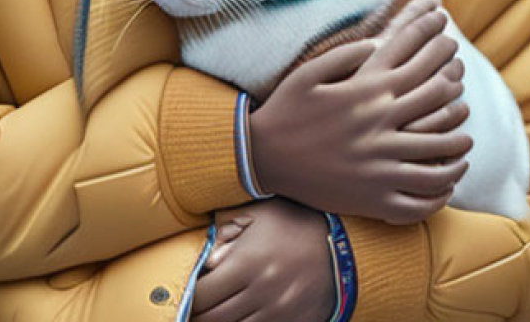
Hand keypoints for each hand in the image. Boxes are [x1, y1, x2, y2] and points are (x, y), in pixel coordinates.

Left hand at [192, 199, 334, 321]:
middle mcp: (262, 291)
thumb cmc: (294, 223)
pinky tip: (241, 317)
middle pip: (213, 318)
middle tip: (192, 310)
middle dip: (198, 316)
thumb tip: (206, 261)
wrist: (342, 243)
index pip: (201, 294)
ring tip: (215, 313)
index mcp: (248, 263)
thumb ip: (227, 235)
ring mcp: (280, 312)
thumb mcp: (259, 216)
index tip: (186, 294)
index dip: (189, 297)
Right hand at [249, 2, 472, 222]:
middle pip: (439, 107)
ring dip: (458, 146)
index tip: (451, 46)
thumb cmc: (285, 111)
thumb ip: (345, 53)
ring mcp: (381, 166)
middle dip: (457, 95)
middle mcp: (381, 128)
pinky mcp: (374, 198)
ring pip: (440, 157)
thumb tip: (378, 42)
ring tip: (464, 142)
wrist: (262, 157)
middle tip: (462, 93)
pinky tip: (446, 184)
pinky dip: (441, 193)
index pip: (422, 69)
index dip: (441, 54)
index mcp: (367, 94)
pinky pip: (422, 200)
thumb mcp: (309, 72)